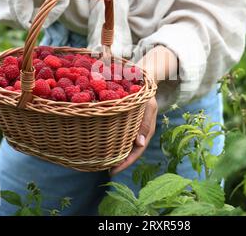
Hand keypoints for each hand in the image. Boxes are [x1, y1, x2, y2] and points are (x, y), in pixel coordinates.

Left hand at [109, 46, 177, 175]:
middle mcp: (138, 129)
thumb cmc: (144, 88)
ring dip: (112, 152)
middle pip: (128, 150)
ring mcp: (130, 125)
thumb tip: (139, 143)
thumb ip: (145, 121)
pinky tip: (97, 142)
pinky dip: (108, 139)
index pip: (136, 151)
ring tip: (98, 161)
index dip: (125, 162)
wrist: (142, 74)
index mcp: (146, 128)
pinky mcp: (123, 119)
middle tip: (104, 170)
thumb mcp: (148, 102)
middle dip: (117, 161)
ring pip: (121, 143)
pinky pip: (116, 132)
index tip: (112, 171)